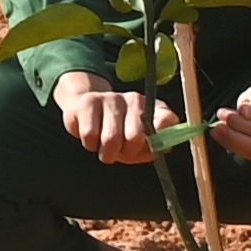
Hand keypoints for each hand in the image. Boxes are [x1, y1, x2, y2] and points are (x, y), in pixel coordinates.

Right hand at [53, 70, 169, 162]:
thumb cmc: (116, 131)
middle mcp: (135, 100)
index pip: (167, 120)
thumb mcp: (139, 143)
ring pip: (110, 138)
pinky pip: (90, 134)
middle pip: (134, 137)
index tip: (145, 148)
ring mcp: (112, 97)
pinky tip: (92, 138)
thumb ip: (153, 148)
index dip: (157, 141)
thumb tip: (162, 149)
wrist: (83, 107)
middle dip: (125, 153)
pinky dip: (90, 145)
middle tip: (119, 153)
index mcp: (153, 109)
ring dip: (106, 152)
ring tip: (104, 148)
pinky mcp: (88, 101)